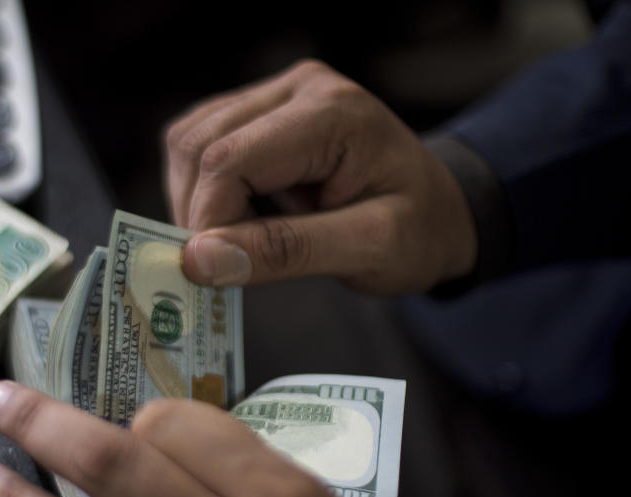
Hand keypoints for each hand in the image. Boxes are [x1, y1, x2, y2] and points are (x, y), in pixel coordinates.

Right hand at [164, 59, 476, 293]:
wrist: (442, 209)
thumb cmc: (420, 229)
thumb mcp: (371, 249)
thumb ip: (287, 251)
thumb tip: (201, 260)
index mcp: (332, 113)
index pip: (229, 159)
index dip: (207, 220)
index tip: (214, 273)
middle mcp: (299, 89)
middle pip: (198, 145)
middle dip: (196, 214)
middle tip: (222, 265)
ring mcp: (276, 95)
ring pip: (188, 142)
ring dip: (192, 202)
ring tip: (233, 243)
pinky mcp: (259, 113)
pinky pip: (198, 145)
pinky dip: (200, 191)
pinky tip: (233, 219)